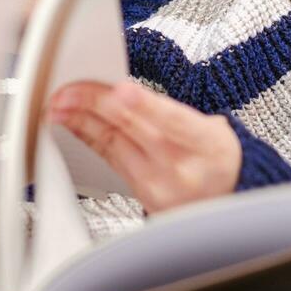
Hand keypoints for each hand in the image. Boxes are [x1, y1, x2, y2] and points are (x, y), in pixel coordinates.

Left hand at [45, 80, 241, 213]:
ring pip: (114, 145)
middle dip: (95, 105)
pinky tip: (74, 125)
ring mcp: (160, 187)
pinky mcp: (142, 198)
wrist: (231, 200)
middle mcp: (182, 167)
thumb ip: (170, 112)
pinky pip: (110, 162)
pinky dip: (89, 139)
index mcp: (206, 143)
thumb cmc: (218, 157)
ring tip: (59, 105)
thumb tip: (120, 93)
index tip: (120, 90)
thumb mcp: (212, 128)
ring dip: (81, 122)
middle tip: (67, 91)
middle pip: (133, 129)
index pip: (173, 120)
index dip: (144, 104)